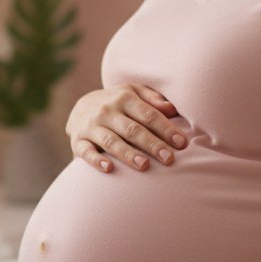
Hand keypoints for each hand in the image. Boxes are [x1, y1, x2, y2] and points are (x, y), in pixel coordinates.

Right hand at [65, 83, 187, 172]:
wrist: (81, 107)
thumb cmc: (117, 103)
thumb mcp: (133, 93)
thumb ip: (153, 99)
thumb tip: (172, 109)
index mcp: (124, 98)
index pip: (149, 115)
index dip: (166, 129)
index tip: (182, 143)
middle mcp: (107, 111)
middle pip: (133, 129)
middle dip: (152, 144)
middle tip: (169, 159)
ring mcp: (92, 126)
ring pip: (112, 141)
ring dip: (128, 154)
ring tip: (144, 165)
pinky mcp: (78, 141)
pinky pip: (87, 152)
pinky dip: (96, 160)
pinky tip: (109, 168)